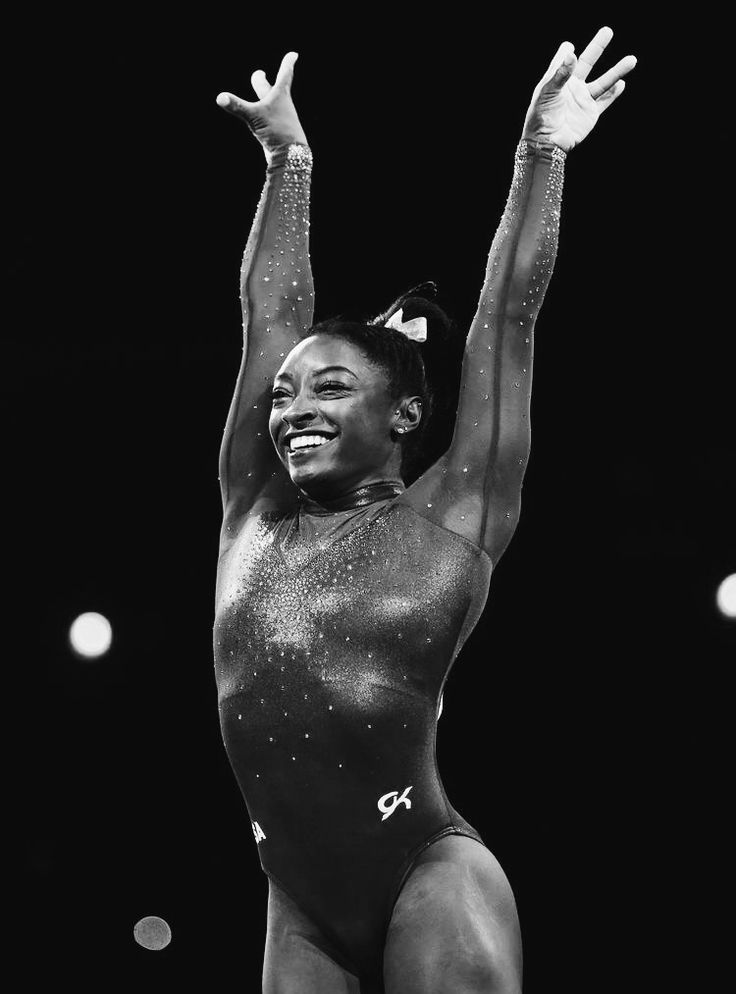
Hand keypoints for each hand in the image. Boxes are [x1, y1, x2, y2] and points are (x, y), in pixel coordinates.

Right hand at [216, 52, 307, 156]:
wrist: (290, 157)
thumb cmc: (277, 132)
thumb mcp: (254, 117)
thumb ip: (237, 106)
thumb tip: (220, 97)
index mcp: (281, 96)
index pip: (285, 74)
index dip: (288, 63)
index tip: (294, 54)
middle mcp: (282, 106)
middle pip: (273, 88)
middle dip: (264, 81)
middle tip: (260, 74)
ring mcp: (281, 120)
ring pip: (271, 104)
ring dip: (265, 95)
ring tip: (261, 91)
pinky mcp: (277, 132)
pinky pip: (269, 118)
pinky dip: (264, 113)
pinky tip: (262, 118)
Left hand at [522, 27, 636, 151]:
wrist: (546, 143)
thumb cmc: (540, 117)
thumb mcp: (546, 92)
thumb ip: (560, 74)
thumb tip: (572, 52)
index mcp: (558, 79)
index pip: (564, 60)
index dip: (566, 53)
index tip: (568, 47)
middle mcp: (572, 87)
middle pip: (587, 62)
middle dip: (597, 47)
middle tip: (607, 31)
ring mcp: (582, 100)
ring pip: (603, 82)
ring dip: (617, 71)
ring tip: (632, 60)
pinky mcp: (590, 114)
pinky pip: (604, 101)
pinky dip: (614, 94)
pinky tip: (621, 84)